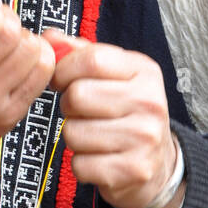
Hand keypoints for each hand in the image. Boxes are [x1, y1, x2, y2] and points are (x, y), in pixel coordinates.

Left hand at [43, 29, 185, 207]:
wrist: (159, 163)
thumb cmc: (128, 112)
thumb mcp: (113, 75)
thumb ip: (80, 53)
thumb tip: (48, 37)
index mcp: (144, 71)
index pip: (91, 60)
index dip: (64, 71)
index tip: (63, 80)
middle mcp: (149, 102)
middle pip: (77, 96)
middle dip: (68, 106)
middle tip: (83, 113)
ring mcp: (144, 138)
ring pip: (73, 132)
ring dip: (74, 137)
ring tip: (94, 136)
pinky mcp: (133, 170)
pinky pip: (80, 165)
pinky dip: (82, 164)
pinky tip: (100, 158)